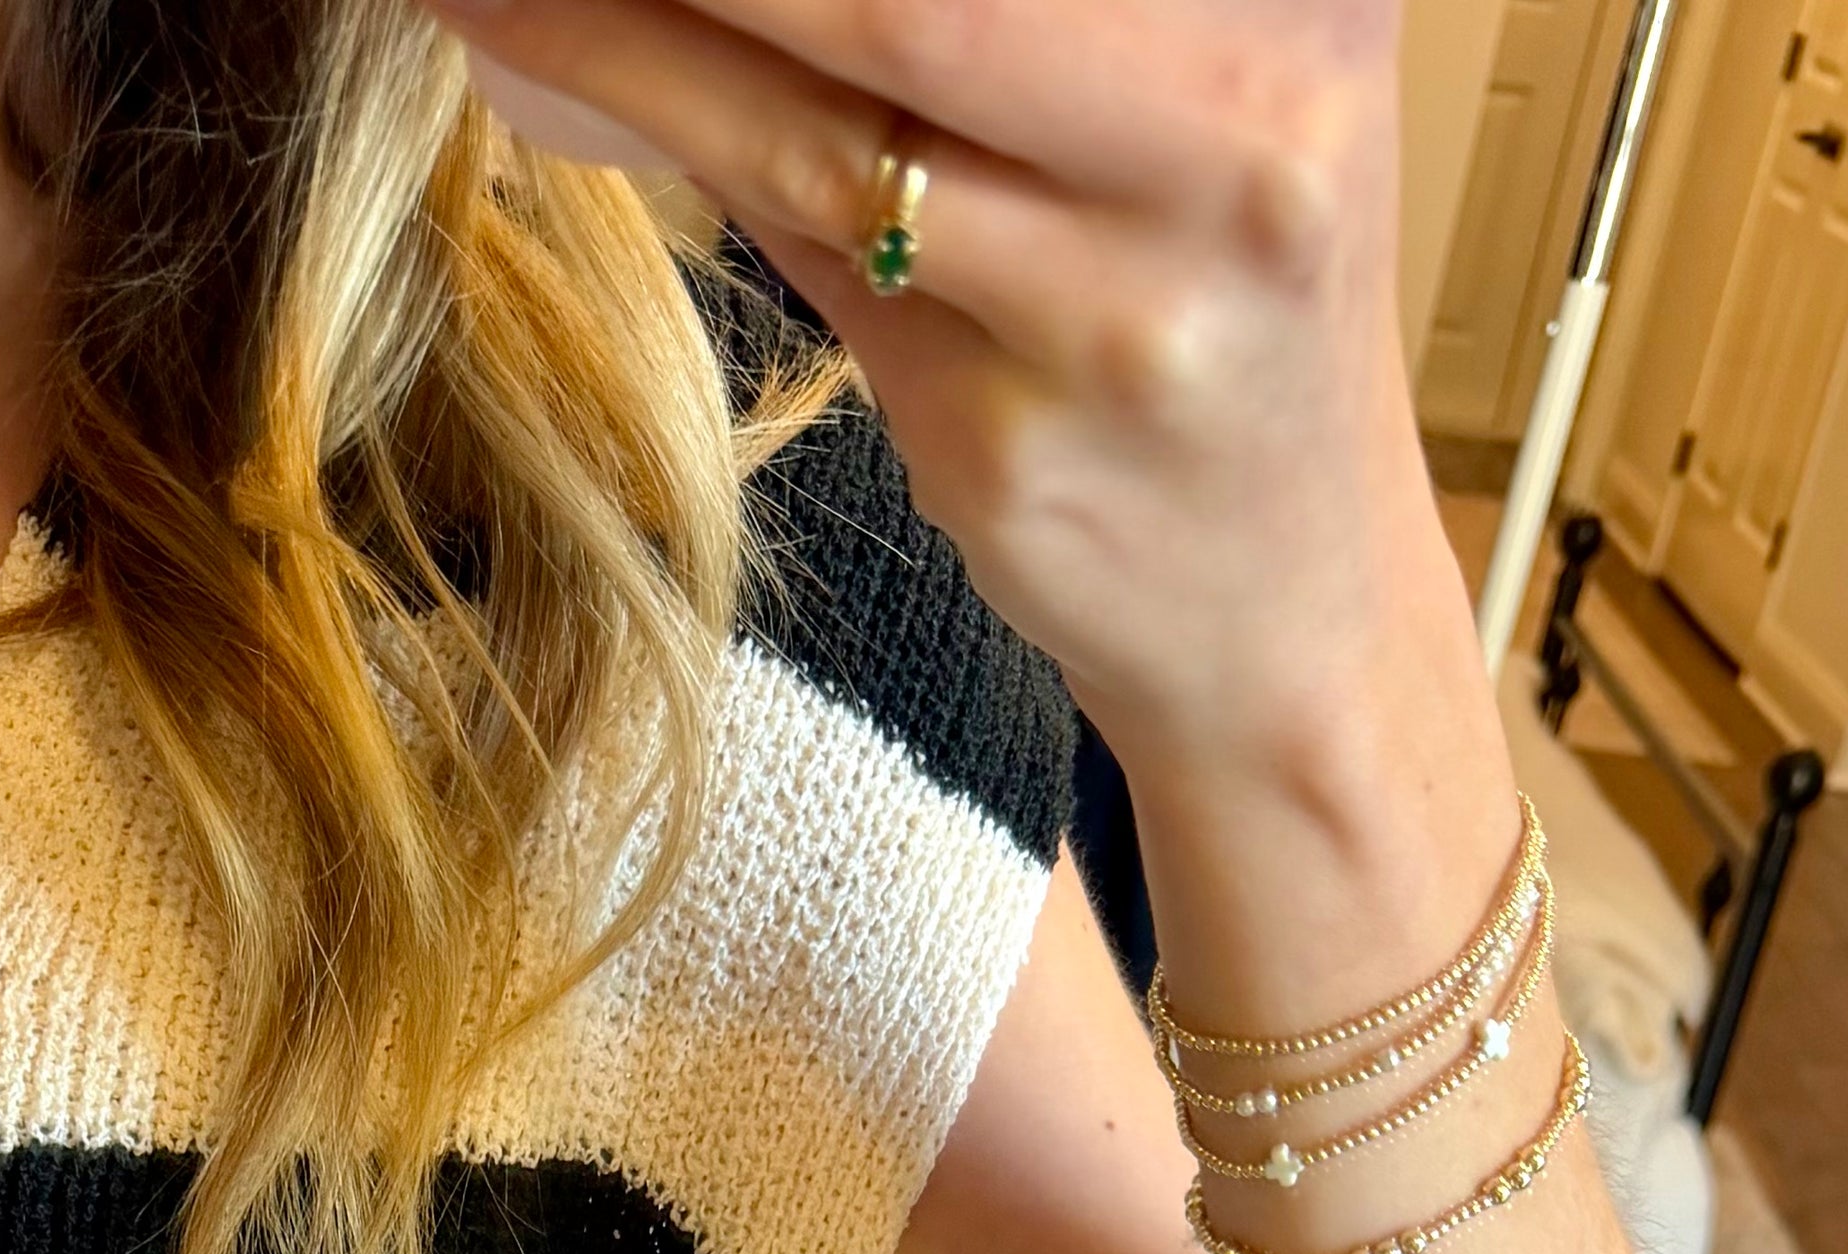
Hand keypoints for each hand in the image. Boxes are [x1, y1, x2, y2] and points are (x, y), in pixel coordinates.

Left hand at [426, 0, 1473, 800]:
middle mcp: (1245, 129)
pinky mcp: (1018, 434)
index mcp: (1299, 2)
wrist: (1284, 600)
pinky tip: (549, 61)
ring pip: (826, 110)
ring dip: (622, 23)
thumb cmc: (1192, 292)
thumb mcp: (1171, 89)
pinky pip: (806, 245)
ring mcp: (1130, 298)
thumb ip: (961, 18)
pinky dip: (662, 127)